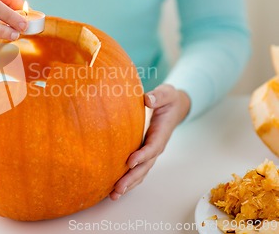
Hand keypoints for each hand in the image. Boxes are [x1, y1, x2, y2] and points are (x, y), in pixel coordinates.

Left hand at [109, 84, 190, 199]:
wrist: (174, 106)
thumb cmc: (168, 99)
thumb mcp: (166, 94)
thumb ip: (159, 96)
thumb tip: (148, 99)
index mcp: (161, 134)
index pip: (152, 147)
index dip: (142, 155)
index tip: (130, 162)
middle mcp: (156, 146)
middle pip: (144, 166)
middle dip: (132, 178)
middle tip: (118, 188)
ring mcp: (150, 152)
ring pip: (140, 172)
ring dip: (128, 184)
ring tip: (114, 196)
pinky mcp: (144, 153)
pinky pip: (137, 169)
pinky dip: (127, 180)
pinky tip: (114, 189)